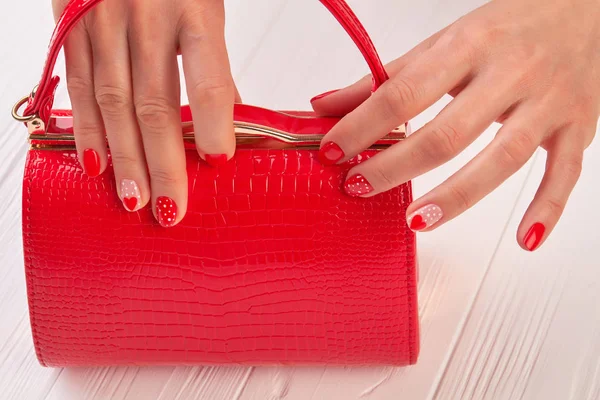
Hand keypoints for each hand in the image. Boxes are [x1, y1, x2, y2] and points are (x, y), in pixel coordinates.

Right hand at [52, 0, 239, 226]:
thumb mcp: (206, 6)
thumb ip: (213, 62)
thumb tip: (233, 118)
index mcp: (195, 9)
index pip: (209, 80)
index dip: (214, 126)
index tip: (220, 162)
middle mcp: (147, 15)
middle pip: (155, 105)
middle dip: (164, 163)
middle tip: (172, 208)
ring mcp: (102, 20)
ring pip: (113, 103)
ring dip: (124, 159)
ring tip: (135, 200)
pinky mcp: (69, 24)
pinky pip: (77, 85)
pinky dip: (87, 129)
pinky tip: (97, 164)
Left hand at [312, 0, 599, 250]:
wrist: (586, 9)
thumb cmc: (508, 27)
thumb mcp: (443, 42)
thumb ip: (386, 76)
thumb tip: (327, 104)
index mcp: (470, 45)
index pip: (404, 92)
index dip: (363, 125)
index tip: (332, 151)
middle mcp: (511, 72)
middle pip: (448, 133)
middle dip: (396, 166)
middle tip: (359, 187)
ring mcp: (549, 102)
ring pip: (503, 159)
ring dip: (457, 196)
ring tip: (416, 220)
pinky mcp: (578, 127)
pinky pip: (566, 174)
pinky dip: (548, 209)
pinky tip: (523, 239)